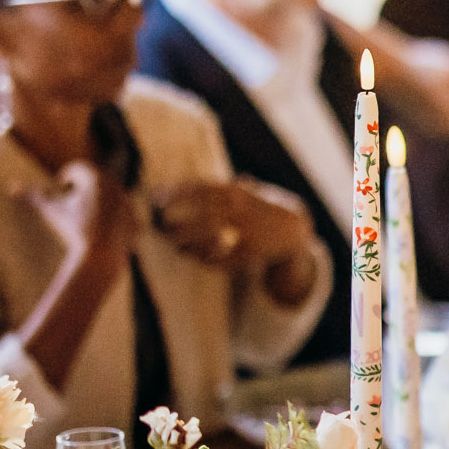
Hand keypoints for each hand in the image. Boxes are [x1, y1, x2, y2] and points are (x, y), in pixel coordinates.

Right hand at [15, 158, 135, 265]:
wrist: (100, 256)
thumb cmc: (72, 230)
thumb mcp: (51, 211)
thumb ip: (33, 196)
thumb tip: (11, 186)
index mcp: (96, 178)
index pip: (79, 168)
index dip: (69, 175)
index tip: (62, 184)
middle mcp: (116, 187)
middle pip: (97, 181)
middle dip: (85, 186)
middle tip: (73, 196)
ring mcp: (129, 203)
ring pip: (112, 199)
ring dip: (100, 203)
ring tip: (86, 214)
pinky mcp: (136, 221)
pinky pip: (123, 218)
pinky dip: (113, 223)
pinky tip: (103, 233)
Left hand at [153, 179, 312, 272]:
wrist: (292, 228)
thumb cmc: (260, 206)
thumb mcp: (243, 189)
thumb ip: (216, 187)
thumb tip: (173, 187)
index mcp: (236, 193)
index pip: (198, 190)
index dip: (174, 194)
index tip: (155, 198)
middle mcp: (240, 212)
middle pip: (196, 220)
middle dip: (175, 226)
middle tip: (161, 229)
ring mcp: (245, 234)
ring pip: (205, 244)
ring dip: (187, 246)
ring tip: (177, 246)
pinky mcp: (249, 255)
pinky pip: (219, 261)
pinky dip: (204, 260)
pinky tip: (195, 256)